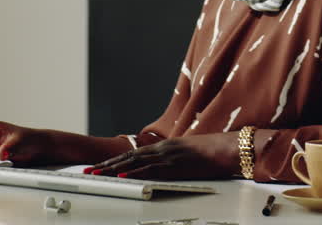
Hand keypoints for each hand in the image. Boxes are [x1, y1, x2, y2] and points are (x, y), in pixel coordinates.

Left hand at [90, 134, 234, 180]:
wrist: (231, 147)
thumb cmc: (216, 151)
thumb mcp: (192, 154)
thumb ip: (177, 159)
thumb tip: (169, 168)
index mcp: (168, 146)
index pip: (137, 152)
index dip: (118, 158)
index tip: (103, 163)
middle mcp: (165, 148)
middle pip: (131, 156)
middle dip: (109, 163)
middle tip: (90, 169)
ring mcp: (169, 156)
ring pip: (136, 162)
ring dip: (115, 168)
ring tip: (98, 174)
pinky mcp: (177, 165)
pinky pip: (152, 170)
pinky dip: (136, 172)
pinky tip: (123, 176)